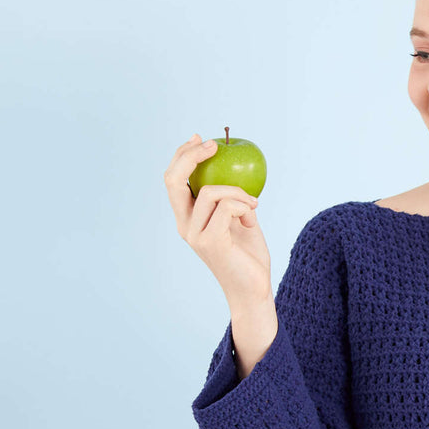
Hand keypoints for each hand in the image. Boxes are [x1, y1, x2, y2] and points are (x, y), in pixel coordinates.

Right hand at [163, 133, 271, 305]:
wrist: (254, 289)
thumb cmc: (248, 256)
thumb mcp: (239, 220)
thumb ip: (229, 200)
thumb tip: (234, 169)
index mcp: (187, 218)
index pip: (173, 180)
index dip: (182, 155)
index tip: (202, 139)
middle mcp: (185, 225)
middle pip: (173, 179)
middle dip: (191, 155)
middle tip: (215, 145)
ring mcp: (195, 235)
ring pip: (210, 192)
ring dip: (238, 193)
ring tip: (253, 207)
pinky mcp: (210, 242)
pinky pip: (227, 207)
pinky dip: (245, 207)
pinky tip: (252, 222)